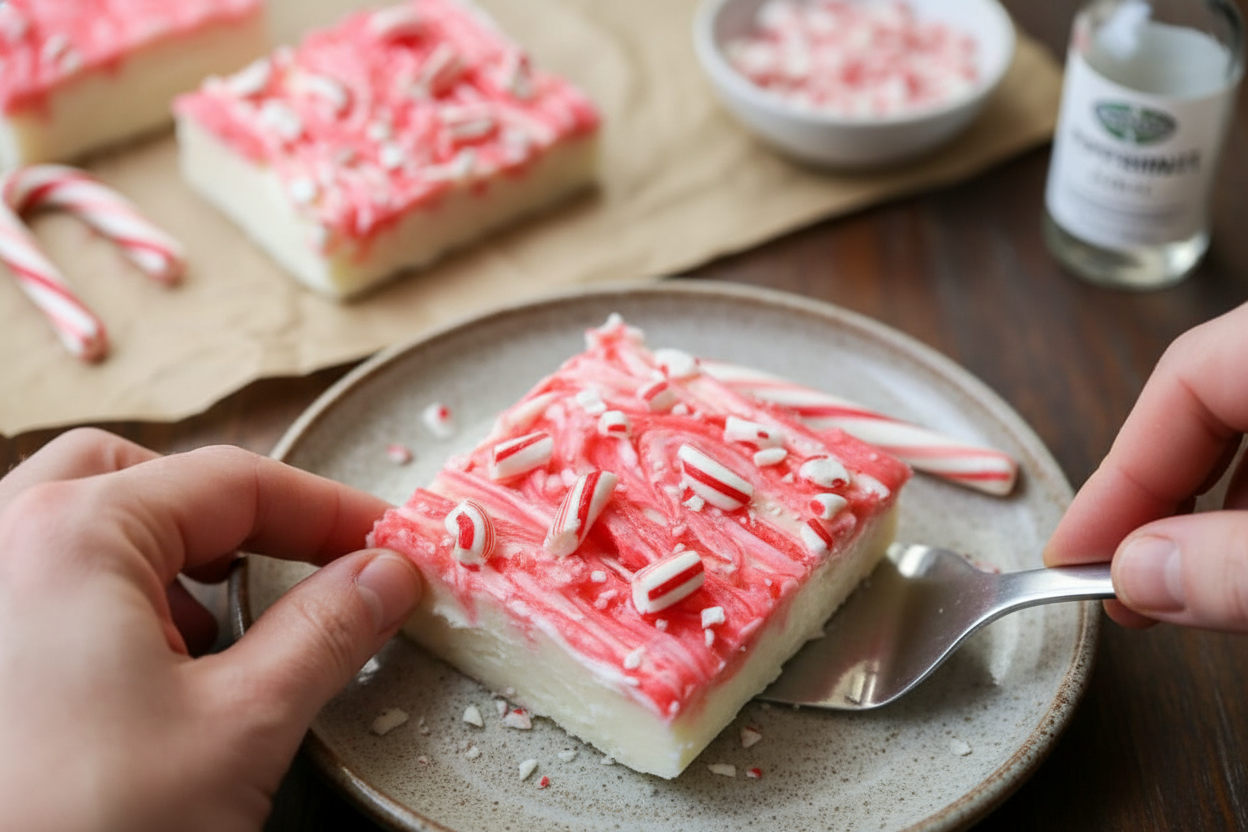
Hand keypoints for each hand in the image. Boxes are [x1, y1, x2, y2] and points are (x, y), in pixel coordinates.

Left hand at [0, 429, 421, 831]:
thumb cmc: (84, 827)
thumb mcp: (242, 727)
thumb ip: (329, 632)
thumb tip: (386, 577)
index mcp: (72, 535)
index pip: (235, 480)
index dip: (329, 510)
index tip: (388, 545)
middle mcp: (4, 543)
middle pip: (138, 477)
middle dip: (227, 516)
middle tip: (292, 567)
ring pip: (80, 526)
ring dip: (163, 559)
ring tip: (210, 634)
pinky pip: (40, 584)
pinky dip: (107, 602)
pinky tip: (137, 680)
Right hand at [1044, 303, 1247, 630]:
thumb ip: (1238, 565)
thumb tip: (1140, 573)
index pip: (1189, 377)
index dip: (1121, 471)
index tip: (1075, 556)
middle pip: (1218, 399)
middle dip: (1161, 495)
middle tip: (1121, 582)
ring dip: (1214, 505)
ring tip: (1186, 585)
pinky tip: (1246, 559)